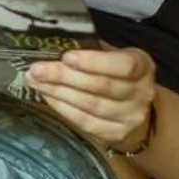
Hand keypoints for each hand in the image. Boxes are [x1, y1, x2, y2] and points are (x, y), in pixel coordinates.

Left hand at [25, 47, 156, 152]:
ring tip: (36, 81)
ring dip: (58, 92)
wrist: (140, 113)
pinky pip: (84, 121)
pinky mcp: (115, 135)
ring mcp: (129, 118)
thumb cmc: (119, 76)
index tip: (66, 56)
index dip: (94, 62)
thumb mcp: (116, 57)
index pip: (123, 65)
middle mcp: (141, 93)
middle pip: (101, 86)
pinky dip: (62, 108)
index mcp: (143, 67)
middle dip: (64, 76)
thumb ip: (94, 50)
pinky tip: (47, 96)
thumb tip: (57, 43)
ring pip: (90, 105)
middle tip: (37, 69)